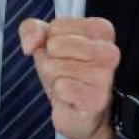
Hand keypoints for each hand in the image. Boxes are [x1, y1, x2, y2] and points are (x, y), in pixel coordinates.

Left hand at [20, 16, 120, 138]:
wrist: (78, 111)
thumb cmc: (66, 71)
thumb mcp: (45, 42)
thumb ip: (32, 29)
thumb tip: (30, 44)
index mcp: (101, 30)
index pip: (57, 27)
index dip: (50, 41)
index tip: (64, 53)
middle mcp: (109, 51)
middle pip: (54, 45)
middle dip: (50, 60)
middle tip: (63, 71)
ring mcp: (105, 76)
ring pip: (55, 67)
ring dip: (53, 79)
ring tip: (67, 84)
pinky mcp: (97, 98)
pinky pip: (61, 88)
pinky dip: (58, 94)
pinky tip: (71, 98)